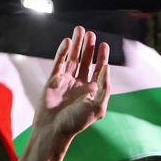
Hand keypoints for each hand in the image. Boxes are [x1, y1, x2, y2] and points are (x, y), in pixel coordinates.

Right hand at [6, 26, 110, 160]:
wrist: (53, 129)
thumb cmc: (76, 122)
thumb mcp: (97, 107)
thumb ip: (104, 88)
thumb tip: (106, 68)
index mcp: (91, 92)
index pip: (99, 70)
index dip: (102, 57)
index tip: (104, 45)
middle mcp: (79, 85)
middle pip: (85, 61)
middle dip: (88, 48)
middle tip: (91, 34)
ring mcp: (66, 82)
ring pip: (72, 59)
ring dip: (76, 45)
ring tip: (80, 30)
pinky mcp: (53, 80)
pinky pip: (59, 63)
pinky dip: (63, 52)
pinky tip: (67, 42)